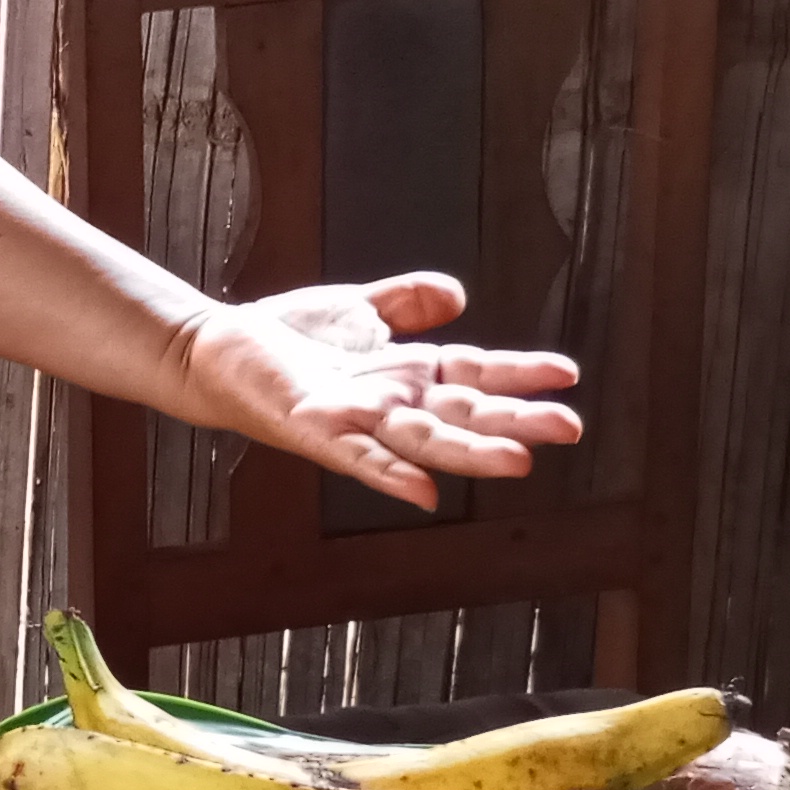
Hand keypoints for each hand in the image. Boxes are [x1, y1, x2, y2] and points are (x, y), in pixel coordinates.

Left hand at [177, 272, 582, 510]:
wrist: (218, 347)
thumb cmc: (288, 335)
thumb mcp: (359, 308)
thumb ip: (407, 302)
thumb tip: (458, 296)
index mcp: (409, 374)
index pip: (477, 375)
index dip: (521, 375)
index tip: (568, 376)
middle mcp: (392, 403)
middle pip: (464, 413)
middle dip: (516, 420)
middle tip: (570, 429)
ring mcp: (357, 421)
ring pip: (424, 441)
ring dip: (470, 453)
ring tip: (519, 461)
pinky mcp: (314, 430)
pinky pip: (358, 459)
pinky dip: (390, 475)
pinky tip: (423, 493)